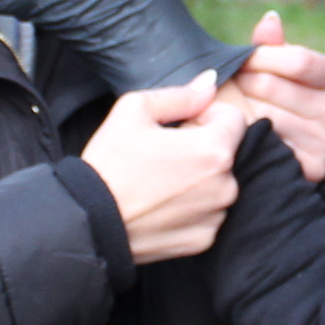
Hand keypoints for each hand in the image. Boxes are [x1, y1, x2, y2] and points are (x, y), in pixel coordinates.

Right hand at [79, 74, 249, 263]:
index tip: (182, 125)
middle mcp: (225, 186)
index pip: (235, 118)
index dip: (207, 116)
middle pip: (227, 153)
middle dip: (203, 148)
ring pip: (218, 185)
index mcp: (214, 150)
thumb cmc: (110, 163)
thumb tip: (210, 83)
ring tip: (161, 182)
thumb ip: (181, 95)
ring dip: (200, 179)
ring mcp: (216, 217)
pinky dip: (192, 208)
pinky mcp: (204, 241)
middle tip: (164, 155)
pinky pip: (208, 214)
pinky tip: (162, 205)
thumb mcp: (135, 110)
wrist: (89, 221)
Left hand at [227, 10, 324, 184]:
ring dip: (243, 109)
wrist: (264, 145)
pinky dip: (252, 135)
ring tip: (236, 107)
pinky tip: (247, 131)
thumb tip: (270, 19)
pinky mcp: (313, 167)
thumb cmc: (266, 97)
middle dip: (247, 83)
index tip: (243, 60)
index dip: (262, 57)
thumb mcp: (269, 66)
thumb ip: (270, 44)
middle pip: (277, 87)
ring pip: (269, 115)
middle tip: (234, 86)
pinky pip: (271, 143)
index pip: (298, 60)